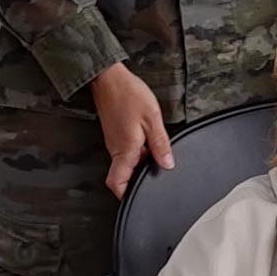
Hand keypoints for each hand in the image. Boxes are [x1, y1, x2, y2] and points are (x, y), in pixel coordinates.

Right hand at [90, 63, 173, 195]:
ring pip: (127, 162)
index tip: (139, 197)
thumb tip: (168, 164)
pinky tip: (147, 139)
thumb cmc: (127, 94)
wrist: (109, 78)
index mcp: (124, 150)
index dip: (126, 195)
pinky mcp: (115, 133)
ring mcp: (114, 142)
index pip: (117, 184)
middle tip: (156, 169)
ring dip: (141, 162)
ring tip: (154, 150)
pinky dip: (138, 151)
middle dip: (140, 177)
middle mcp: (116, 149)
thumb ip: (161, 144)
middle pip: (125, 175)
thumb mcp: (152, 119)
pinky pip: (126, 150)